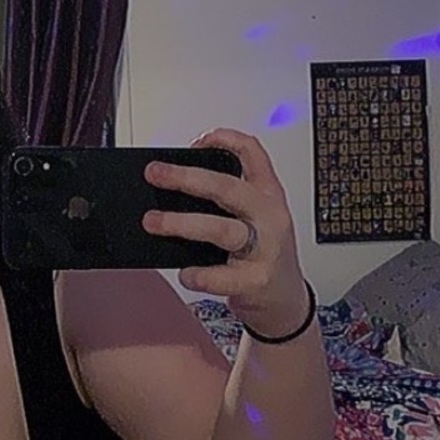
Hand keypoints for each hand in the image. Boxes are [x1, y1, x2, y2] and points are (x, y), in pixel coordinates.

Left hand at [141, 128, 309, 333]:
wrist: (286, 299)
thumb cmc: (263, 254)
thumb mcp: (254, 217)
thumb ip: (224, 201)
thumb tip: (170, 189)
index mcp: (268, 195)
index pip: (253, 154)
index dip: (225, 140)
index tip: (196, 141)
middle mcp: (268, 217)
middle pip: (228, 188)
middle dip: (186, 178)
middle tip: (156, 174)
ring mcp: (264, 249)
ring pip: (221, 229)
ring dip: (182, 224)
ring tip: (153, 222)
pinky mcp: (256, 280)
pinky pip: (221, 276)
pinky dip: (198, 274)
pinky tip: (185, 272)